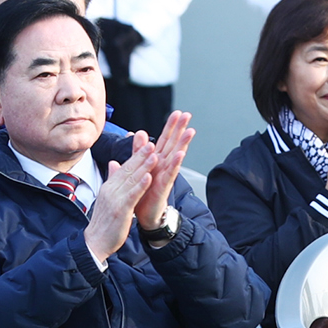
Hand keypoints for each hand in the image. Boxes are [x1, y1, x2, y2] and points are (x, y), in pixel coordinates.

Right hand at [86, 139, 157, 268]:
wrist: (95, 241)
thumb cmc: (104, 222)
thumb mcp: (108, 197)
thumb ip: (112, 180)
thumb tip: (113, 162)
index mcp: (109, 187)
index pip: (124, 168)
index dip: (136, 156)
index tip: (146, 144)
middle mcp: (111, 190)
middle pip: (128, 170)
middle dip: (141, 156)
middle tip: (151, 143)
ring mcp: (115, 199)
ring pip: (131, 180)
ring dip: (143, 166)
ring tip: (154, 154)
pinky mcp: (120, 210)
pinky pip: (132, 195)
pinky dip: (140, 185)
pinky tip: (148, 177)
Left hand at [133, 112, 193, 228]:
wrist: (145, 214)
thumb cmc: (144, 192)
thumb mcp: (138, 167)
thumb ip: (138, 150)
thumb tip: (137, 132)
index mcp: (156, 160)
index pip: (164, 140)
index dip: (170, 127)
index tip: (177, 113)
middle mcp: (163, 165)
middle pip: (173, 143)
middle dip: (180, 129)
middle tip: (187, 115)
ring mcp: (165, 175)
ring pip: (175, 156)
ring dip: (183, 143)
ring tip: (190, 131)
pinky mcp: (164, 186)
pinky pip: (171, 172)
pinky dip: (176, 163)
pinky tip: (181, 154)